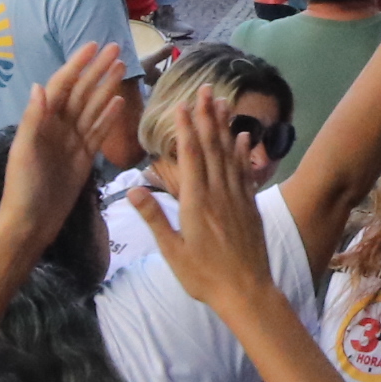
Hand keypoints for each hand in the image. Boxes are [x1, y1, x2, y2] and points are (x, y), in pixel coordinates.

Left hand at [1, 45, 131, 250]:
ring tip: (122, 68)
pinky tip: (118, 102)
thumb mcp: (25, 151)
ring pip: (92, 107)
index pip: (63, 85)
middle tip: (117, 48)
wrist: (31, 221)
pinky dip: (108, 115)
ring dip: (106, 87)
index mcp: (42, 120)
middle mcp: (58, 126)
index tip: (94, 46)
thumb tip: (40, 85)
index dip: (78, 65)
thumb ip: (34, 118)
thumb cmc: (24, 187)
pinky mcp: (83, 157)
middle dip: (97, 69)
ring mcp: (72, 141)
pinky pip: (98, 131)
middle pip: (81, 91)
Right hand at [130, 89, 282, 317]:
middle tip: (206, 90)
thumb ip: (154, 219)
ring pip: (230, 155)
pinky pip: (245, 172)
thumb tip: (131, 191)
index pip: (190, 158)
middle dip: (207, 118)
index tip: (182, 106)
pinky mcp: (249, 206)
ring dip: (225, 127)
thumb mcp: (172, 251)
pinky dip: (243, 152)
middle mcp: (218, 194)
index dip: (186, 130)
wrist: (246, 291)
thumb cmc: (203, 276)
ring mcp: (237, 198)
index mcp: (196, 203)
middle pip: (211, 148)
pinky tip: (244, 136)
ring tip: (223, 103)